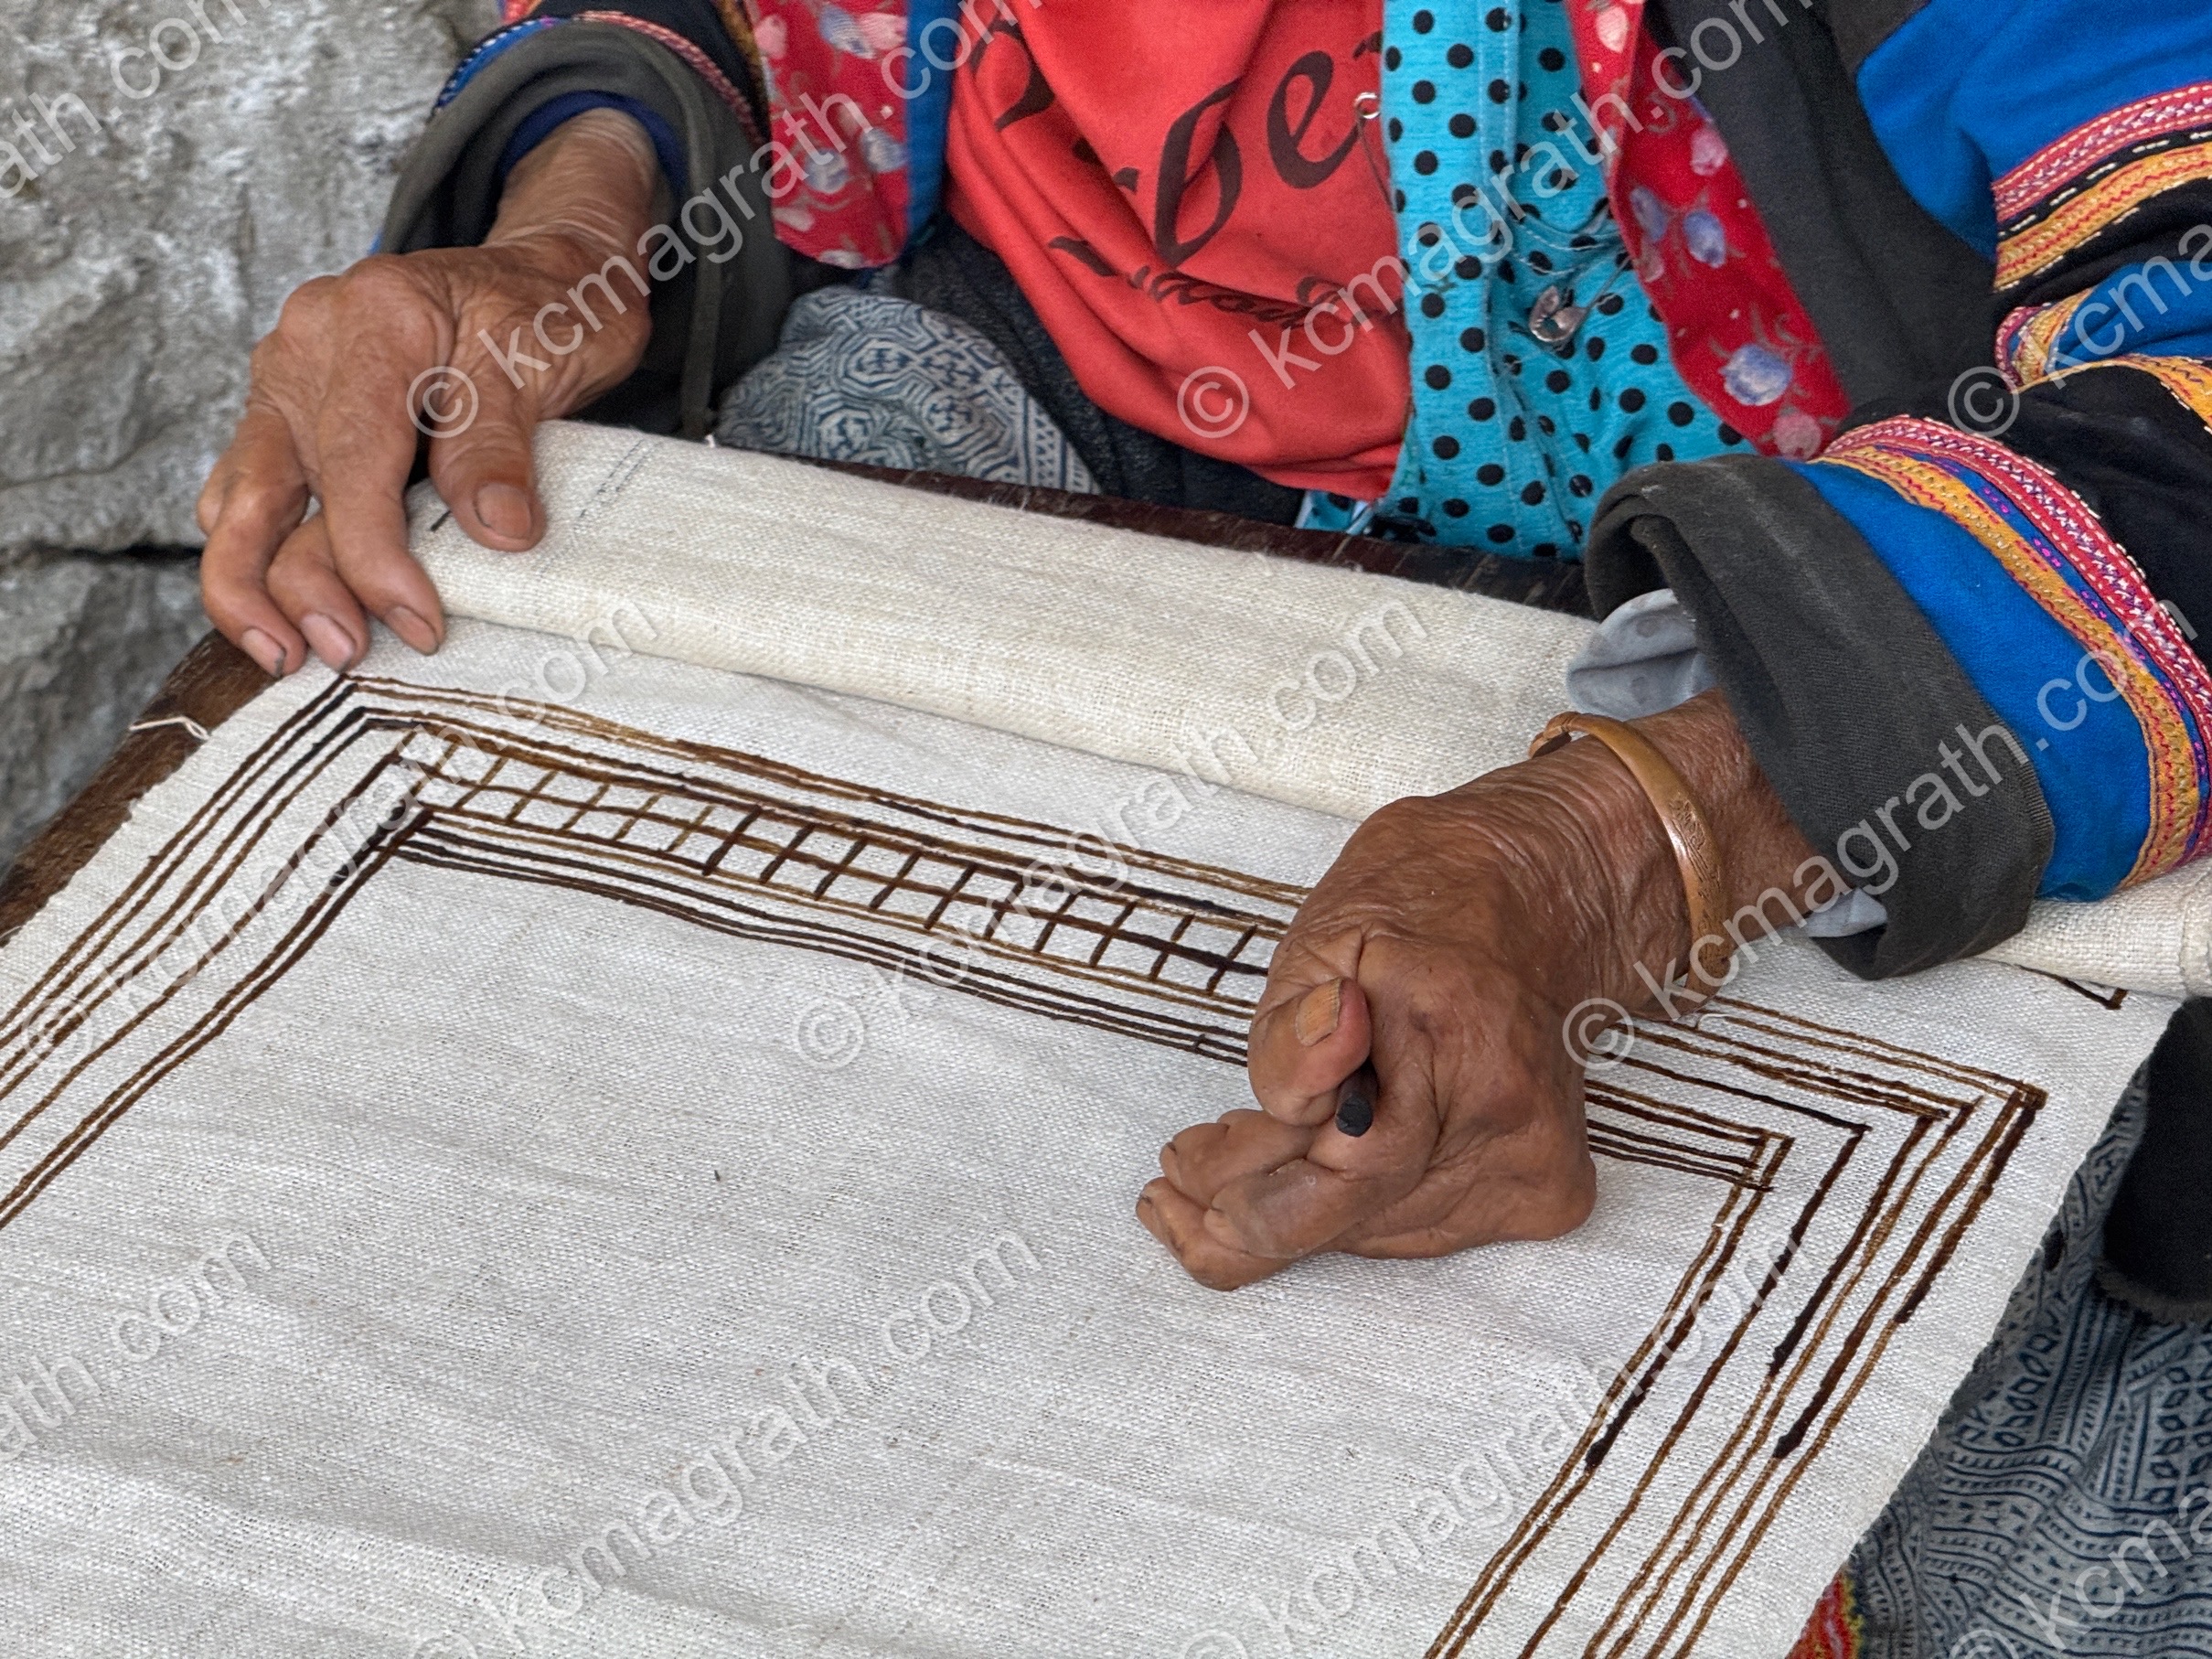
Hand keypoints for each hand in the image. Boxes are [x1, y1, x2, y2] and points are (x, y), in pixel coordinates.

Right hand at [197, 109, 662, 676]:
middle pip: (271, 488)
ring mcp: (289, 381)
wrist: (547, 274)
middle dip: (294, 586)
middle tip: (343, 655)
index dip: (376, 556)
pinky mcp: (289, 415)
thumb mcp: (544, 360)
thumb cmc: (548, 311)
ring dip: (254, 585)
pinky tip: (283, 609)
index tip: (417, 622)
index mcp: (374, 321)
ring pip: (241, 499)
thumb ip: (501, 443)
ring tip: (289, 654)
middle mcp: (309, 346)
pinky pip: (250, 492)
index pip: (353, 462)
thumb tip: (495, 530)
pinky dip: (258, 554)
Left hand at [1138, 691, 1822, 1289]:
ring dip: (1299, 1210)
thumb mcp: (1322, 936)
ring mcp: (1534, 1160)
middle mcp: (1506, 1111)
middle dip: (1248, 1212)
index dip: (1238, 1178)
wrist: (1541, 896)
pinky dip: (1359, 1213)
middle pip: (1353, 1218)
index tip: (1178, 1162)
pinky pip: (1422, 1234)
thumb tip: (1299, 1096)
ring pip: (1377, 1235)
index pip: (1339, 1163)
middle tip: (1181, 1186)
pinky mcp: (1548, 1191)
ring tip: (1248, 1159)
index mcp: (1447, 1032)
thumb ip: (1292, 1027)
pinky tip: (1326, 1170)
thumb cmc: (1419, 904)